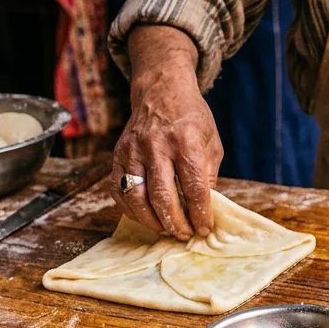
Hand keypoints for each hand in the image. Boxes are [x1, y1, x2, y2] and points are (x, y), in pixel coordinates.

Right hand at [110, 27, 223, 239]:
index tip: (204, 228)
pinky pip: (119, 191)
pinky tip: (146, 217)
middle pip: (163, 196)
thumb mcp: (212, 142)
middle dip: (175, 223)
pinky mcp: (117, 155)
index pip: (194, 187)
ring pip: (137, 197)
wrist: (160, 92)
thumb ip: (208, 175)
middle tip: (185, 235)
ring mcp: (133, 150)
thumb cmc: (192, 120)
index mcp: (186, 141)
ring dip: (152, 221)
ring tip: (166, 230)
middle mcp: (156, 145)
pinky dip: (132, 210)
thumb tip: (203, 209)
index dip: (199, 213)